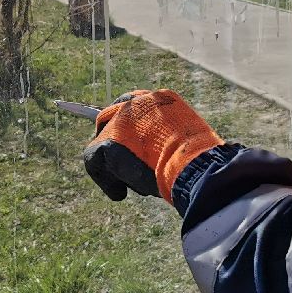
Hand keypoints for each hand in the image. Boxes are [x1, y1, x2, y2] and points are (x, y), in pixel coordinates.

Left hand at [82, 89, 223, 202]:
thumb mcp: (183, 142)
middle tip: (113, 160)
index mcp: (161, 99)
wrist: (193, 165)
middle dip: (109, 139)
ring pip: (103, 143)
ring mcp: (120, 121)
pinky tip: (121, 194)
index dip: (126, 124)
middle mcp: (137, 102)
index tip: (125, 139)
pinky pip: (94, 162)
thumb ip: (164, 138)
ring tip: (134, 184)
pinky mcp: (108, 141)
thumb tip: (153, 154)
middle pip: (110, 116)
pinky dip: (106, 182)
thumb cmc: (197, 161)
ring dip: (114, 167)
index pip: (134, 104)